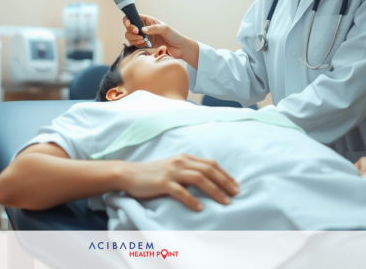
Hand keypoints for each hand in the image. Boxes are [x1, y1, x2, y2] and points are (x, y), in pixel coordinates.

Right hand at [119, 154, 238, 211]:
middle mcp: (180, 162)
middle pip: (208, 170)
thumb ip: (188, 170)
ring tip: (225, 202)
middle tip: (236, 194)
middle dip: (225, 182)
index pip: (211, 164)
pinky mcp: (163, 182)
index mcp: (185, 157)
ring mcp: (171, 171)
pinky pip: (181, 192)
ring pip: (199, 179)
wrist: (129, 174)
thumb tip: (208, 181)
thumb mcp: (173, 167)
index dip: (225, 174)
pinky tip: (200, 208)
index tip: (236, 185)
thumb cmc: (153, 173)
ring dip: (214, 191)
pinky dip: (192, 200)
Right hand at [123, 14, 191, 58]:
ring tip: (142, 40)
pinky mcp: (143, 46)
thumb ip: (153, 28)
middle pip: (128, 28)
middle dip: (130, 30)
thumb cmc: (173, 35)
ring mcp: (142, 37)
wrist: (179, 48)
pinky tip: (143, 44)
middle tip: (137, 33)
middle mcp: (143, 28)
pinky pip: (134, 44)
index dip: (128, 19)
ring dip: (133, 38)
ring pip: (129, 36)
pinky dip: (136, 44)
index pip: (133, 17)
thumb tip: (142, 30)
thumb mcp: (165, 28)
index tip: (128, 24)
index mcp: (147, 20)